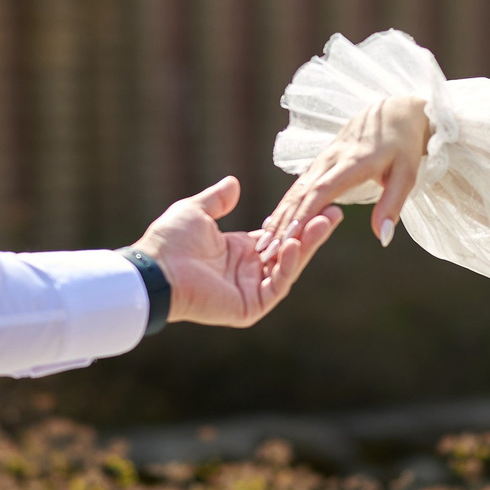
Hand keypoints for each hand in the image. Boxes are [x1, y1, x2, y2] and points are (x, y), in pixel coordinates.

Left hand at [133, 177, 341, 327]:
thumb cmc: (169, 241)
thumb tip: (234, 183)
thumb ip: (218, 200)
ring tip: (324, 222)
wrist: (155, 268)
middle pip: (289, 251)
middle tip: (334, 211)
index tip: (319, 202)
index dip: (297, 221)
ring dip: (306, 245)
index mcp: (239, 251)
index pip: (278, 236)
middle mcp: (248, 271)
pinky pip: (275, 286)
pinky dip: (286, 266)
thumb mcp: (197, 211)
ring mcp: (250, 290)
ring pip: (288, 267)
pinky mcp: (249, 307)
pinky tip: (293, 244)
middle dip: (312, 232)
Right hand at [261, 94, 430, 247]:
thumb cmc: (403, 146)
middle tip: (266, 250)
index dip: (304, 215)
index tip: (289, 238)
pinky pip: (298, 187)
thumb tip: (382, 238)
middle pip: (301, 193)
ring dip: (278, 217)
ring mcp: (322, 159)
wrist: (392, 112)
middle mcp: (331, 159)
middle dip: (283, 223)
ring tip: (263, 243)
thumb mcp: (406, 175)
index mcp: (352, 162)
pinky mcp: (319, 161)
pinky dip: (284, 206)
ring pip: (294, 190)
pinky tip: (272, 223)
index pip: (322, 191)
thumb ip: (392, 205)